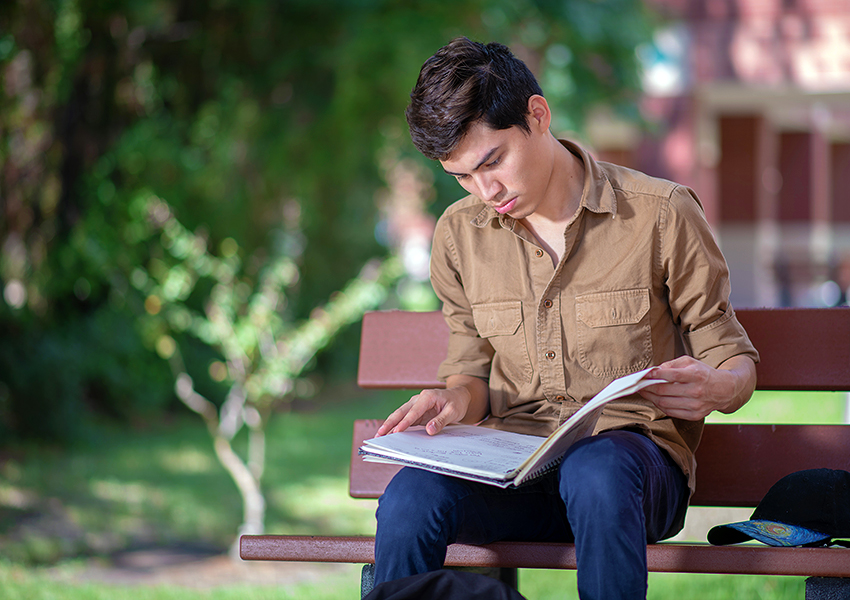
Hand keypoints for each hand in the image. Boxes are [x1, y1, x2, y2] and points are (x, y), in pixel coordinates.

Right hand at [376, 374, 489, 436]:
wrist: (458, 397)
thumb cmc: (456, 402)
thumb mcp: (453, 412)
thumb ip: (441, 421)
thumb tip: (429, 430)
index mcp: (427, 397)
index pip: (414, 411)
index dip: (405, 422)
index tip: (396, 431)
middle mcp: (418, 400)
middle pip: (401, 411)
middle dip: (389, 422)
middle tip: (380, 433)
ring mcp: (415, 406)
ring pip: (399, 415)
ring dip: (389, 425)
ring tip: (379, 435)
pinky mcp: (415, 413)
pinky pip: (404, 419)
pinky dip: (396, 426)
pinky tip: (389, 434)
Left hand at [639, 355, 756, 420]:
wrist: (724, 390)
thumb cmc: (703, 373)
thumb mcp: (690, 362)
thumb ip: (671, 364)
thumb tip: (654, 371)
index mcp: (696, 375)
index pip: (671, 375)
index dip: (654, 375)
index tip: (642, 374)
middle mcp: (696, 391)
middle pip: (664, 391)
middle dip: (647, 388)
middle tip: (637, 385)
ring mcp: (695, 405)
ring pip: (665, 403)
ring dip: (651, 398)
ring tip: (643, 392)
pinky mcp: (694, 415)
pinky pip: (671, 412)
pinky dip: (660, 405)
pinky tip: (655, 399)